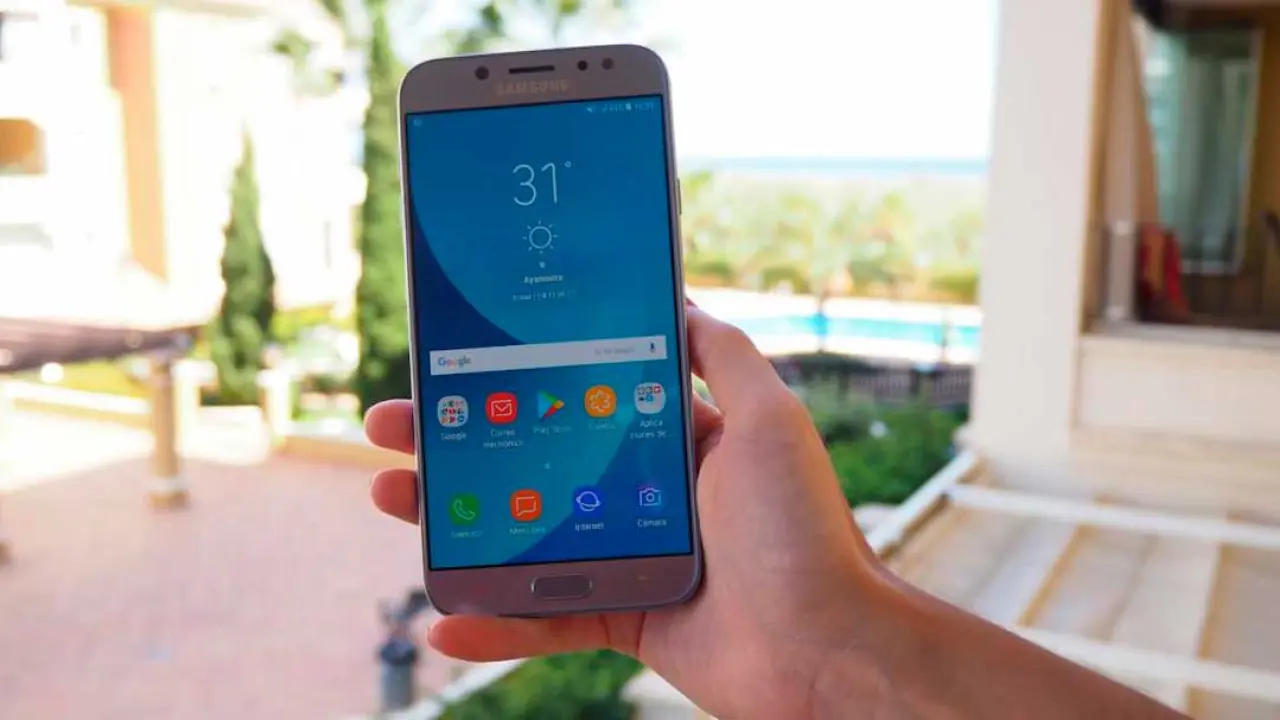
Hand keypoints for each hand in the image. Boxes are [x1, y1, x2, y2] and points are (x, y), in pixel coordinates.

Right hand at [365, 305, 889, 717]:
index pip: (574, 399)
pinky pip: (544, 620)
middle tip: (394, 425)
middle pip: (530, 461)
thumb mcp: (771, 418)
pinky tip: (442, 618)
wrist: (828, 650)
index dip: (513, 380)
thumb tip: (677, 297)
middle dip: (458, 442)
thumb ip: (723, 354)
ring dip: (453, 519)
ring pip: (521, 535)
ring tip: (391, 495)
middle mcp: (643, 493)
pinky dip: (493, 623)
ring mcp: (628, 557)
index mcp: (671, 441)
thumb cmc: (802, 530)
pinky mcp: (622, 620)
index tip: (457, 360)